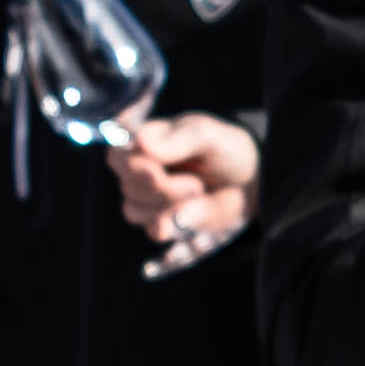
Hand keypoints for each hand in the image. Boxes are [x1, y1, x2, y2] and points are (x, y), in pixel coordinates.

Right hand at [109, 110, 258, 259]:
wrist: (247, 181)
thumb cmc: (223, 149)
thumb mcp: (207, 135)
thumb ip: (177, 139)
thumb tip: (140, 143)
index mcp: (143, 140)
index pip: (117, 154)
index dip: (133, 167)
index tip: (156, 173)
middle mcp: (138, 168)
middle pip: (127, 184)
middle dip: (161, 188)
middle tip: (195, 183)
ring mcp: (146, 196)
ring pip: (134, 210)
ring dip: (169, 205)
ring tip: (197, 191)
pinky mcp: (160, 221)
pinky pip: (152, 230)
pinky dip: (172, 225)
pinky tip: (189, 215)